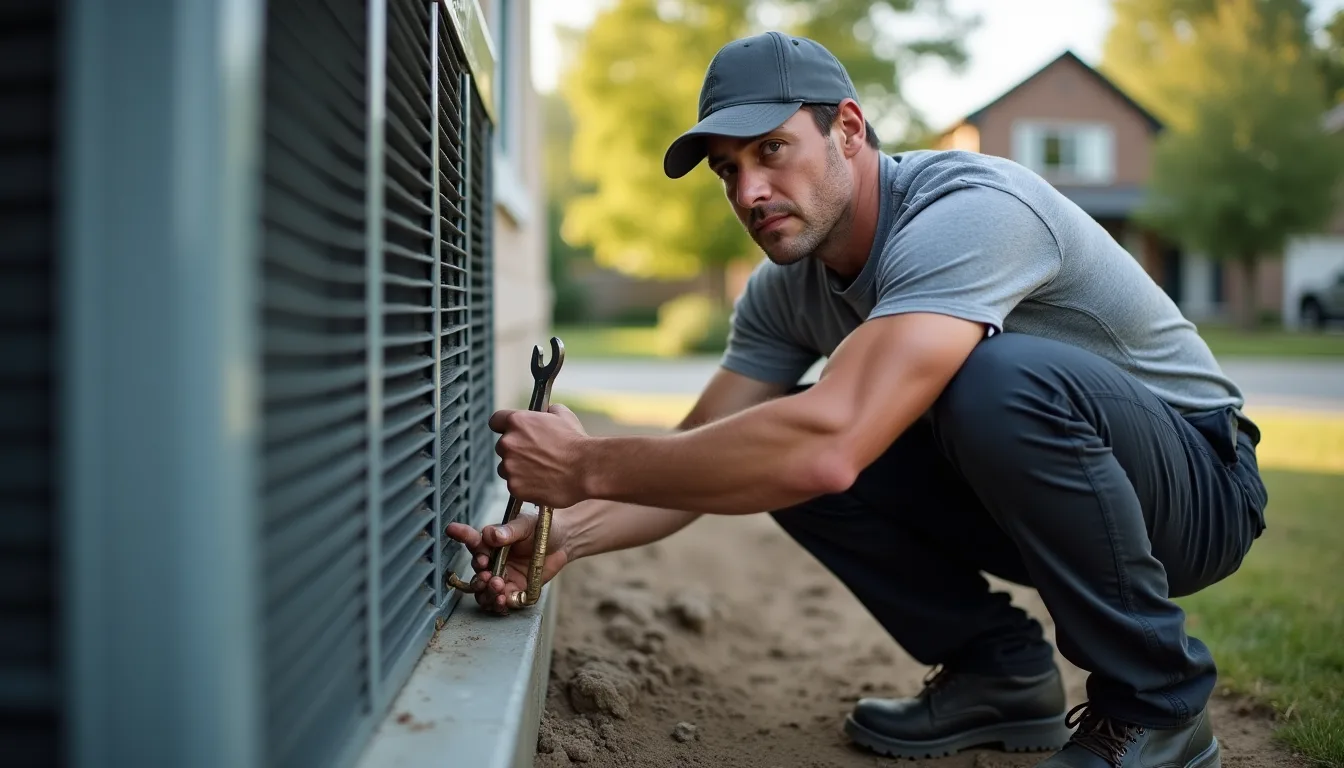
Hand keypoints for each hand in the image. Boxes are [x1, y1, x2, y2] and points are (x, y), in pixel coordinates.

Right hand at [444, 507, 572, 613]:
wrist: (562, 542)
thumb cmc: (541, 528)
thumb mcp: (526, 525)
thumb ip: (509, 531)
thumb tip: (491, 534)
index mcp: (492, 543)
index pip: (472, 541)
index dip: (462, 536)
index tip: (453, 530)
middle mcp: (493, 562)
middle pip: (476, 572)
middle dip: (479, 575)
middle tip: (487, 573)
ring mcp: (502, 578)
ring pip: (484, 592)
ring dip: (486, 592)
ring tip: (497, 586)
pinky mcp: (514, 592)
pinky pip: (500, 603)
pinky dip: (498, 604)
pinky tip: (502, 600)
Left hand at [490, 403, 590, 508]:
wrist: (586, 469)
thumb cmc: (576, 443)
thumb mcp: (564, 415)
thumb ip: (548, 411)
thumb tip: (547, 412)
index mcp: (517, 422)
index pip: (495, 421)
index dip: (503, 426)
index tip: (511, 432)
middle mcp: (508, 443)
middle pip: (502, 446)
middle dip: (515, 450)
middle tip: (535, 455)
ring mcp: (509, 466)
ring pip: (506, 468)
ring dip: (518, 469)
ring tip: (541, 470)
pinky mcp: (514, 486)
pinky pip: (514, 485)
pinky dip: (525, 485)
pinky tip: (542, 482)